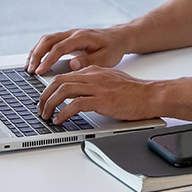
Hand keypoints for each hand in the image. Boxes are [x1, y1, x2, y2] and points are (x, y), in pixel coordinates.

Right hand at [25, 27, 128, 75]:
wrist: (118, 37)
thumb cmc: (113, 48)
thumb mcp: (105, 58)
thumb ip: (88, 61)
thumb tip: (72, 65)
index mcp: (81, 37)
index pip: (59, 48)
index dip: (48, 60)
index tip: (40, 71)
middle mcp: (72, 33)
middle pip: (48, 41)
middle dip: (37, 55)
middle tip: (30, 70)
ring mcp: (68, 34)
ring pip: (46, 40)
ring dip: (35, 52)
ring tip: (28, 67)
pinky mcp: (67, 38)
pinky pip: (49, 42)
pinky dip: (39, 50)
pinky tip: (34, 61)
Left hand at [37, 67, 160, 123]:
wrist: (151, 95)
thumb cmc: (134, 92)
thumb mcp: (110, 81)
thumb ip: (93, 83)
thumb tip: (77, 93)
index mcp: (93, 71)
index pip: (64, 77)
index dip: (49, 89)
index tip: (44, 100)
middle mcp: (92, 76)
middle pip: (59, 82)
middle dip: (44, 96)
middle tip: (40, 109)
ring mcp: (97, 88)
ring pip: (64, 91)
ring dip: (50, 104)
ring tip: (46, 116)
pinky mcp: (102, 100)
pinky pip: (76, 104)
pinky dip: (64, 113)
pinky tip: (60, 120)